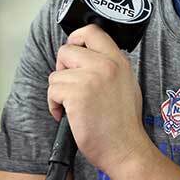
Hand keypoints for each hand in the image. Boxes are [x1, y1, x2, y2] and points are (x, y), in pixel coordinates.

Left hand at [48, 24, 148, 170]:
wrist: (125, 148)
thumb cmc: (123, 122)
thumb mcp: (126, 83)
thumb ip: (109, 66)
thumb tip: (86, 57)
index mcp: (119, 60)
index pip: (92, 31)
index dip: (76, 38)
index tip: (73, 54)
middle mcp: (105, 64)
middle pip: (66, 50)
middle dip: (62, 68)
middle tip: (70, 86)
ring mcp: (91, 78)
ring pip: (56, 74)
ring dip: (58, 92)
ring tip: (72, 107)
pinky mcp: (77, 95)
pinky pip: (52, 91)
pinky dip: (55, 105)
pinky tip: (67, 115)